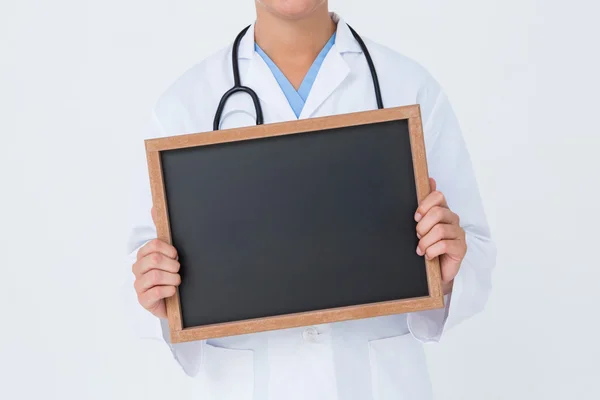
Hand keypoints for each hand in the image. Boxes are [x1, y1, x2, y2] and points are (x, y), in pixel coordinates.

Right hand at [132, 207, 180, 318]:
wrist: (174, 301)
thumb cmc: (170, 274)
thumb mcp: (168, 253)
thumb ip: (161, 231)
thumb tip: (153, 207)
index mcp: (143, 255)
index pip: (154, 245)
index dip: (169, 250)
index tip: (176, 256)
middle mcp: (138, 269)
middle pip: (155, 259)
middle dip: (173, 265)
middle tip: (177, 270)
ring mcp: (139, 285)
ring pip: (156, 275)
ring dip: (172, 278)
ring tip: (176, 281)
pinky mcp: (143, 300)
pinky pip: (156, 292)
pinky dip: (169, 291)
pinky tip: (172, 292)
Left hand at [415, 178, 466, 294]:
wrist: (436, 271)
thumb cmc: (429, 245)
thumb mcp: (423, 225)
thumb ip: (426, 204)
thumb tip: (430, 179)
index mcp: (443, 211)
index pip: (438, 196)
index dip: (424, 205)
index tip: (416, 217)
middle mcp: (453, 219)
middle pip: (438, 213)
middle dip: (423, 226)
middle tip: (418, 236)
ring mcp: (459, 233)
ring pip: (439, 230)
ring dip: (425, 241)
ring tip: (421, 249)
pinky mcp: (461, 248)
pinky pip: (443, 245)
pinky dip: (431, 251)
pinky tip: (428, 256)